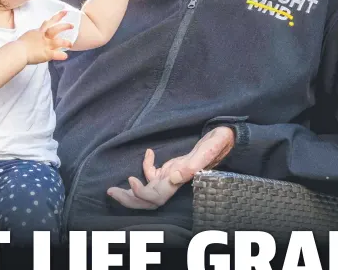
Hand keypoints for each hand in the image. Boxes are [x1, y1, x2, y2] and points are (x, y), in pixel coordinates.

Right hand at [20, 10, 73, 63]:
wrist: (17, 51)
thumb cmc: (17, 46)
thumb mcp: (26, 37)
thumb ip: (33, 37)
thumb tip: (34, 39)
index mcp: (38, 33)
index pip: (48, 23)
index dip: (56, 17)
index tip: (64, 13)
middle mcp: (43, 37)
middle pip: (55, 29)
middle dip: (64, 26)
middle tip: (71, 25)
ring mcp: (45, 45)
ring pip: (58, 42)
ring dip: (65, 42)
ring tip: (70, 44)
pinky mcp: (46, 54)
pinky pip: (55, 54)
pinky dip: (61, 55)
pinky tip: (65, 56)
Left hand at [107, 126, 234, 208]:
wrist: (227, 137)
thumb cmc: (220, 141)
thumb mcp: (210, 148)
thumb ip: (195, 162)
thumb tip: (175, 177)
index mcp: (181, 179)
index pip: (158, 197)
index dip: (142, 193)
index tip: (131, 179)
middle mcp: (175, 182)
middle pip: (149, 201)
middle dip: (129, 200)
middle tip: (110, 192)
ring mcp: (172, 177)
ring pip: (148, 193)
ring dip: (130, 192)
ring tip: (113, 189)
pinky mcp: (171, 169)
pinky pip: (154, 175)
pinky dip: (146, 166)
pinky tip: (149, 152)